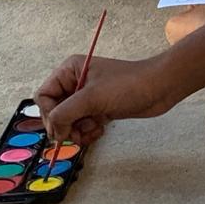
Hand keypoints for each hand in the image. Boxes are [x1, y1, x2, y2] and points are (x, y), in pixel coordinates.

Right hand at [36, 54, 180, 146]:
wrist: (161, 88)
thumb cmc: (129, 84)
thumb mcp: (92, 97)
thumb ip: (64, 114)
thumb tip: (53, 133)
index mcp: (70, 70)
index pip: (43, 96)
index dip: (49, 114)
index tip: (61, 126)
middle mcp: (76, 82)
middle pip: (54, 112)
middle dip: (64, 125)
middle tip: (76, 132)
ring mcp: (88, 97)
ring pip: (67, 122)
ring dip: (77, 131)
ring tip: (92, 129)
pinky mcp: (98, 109)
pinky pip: (81, 126)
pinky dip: (87, 132)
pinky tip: (100, 130)